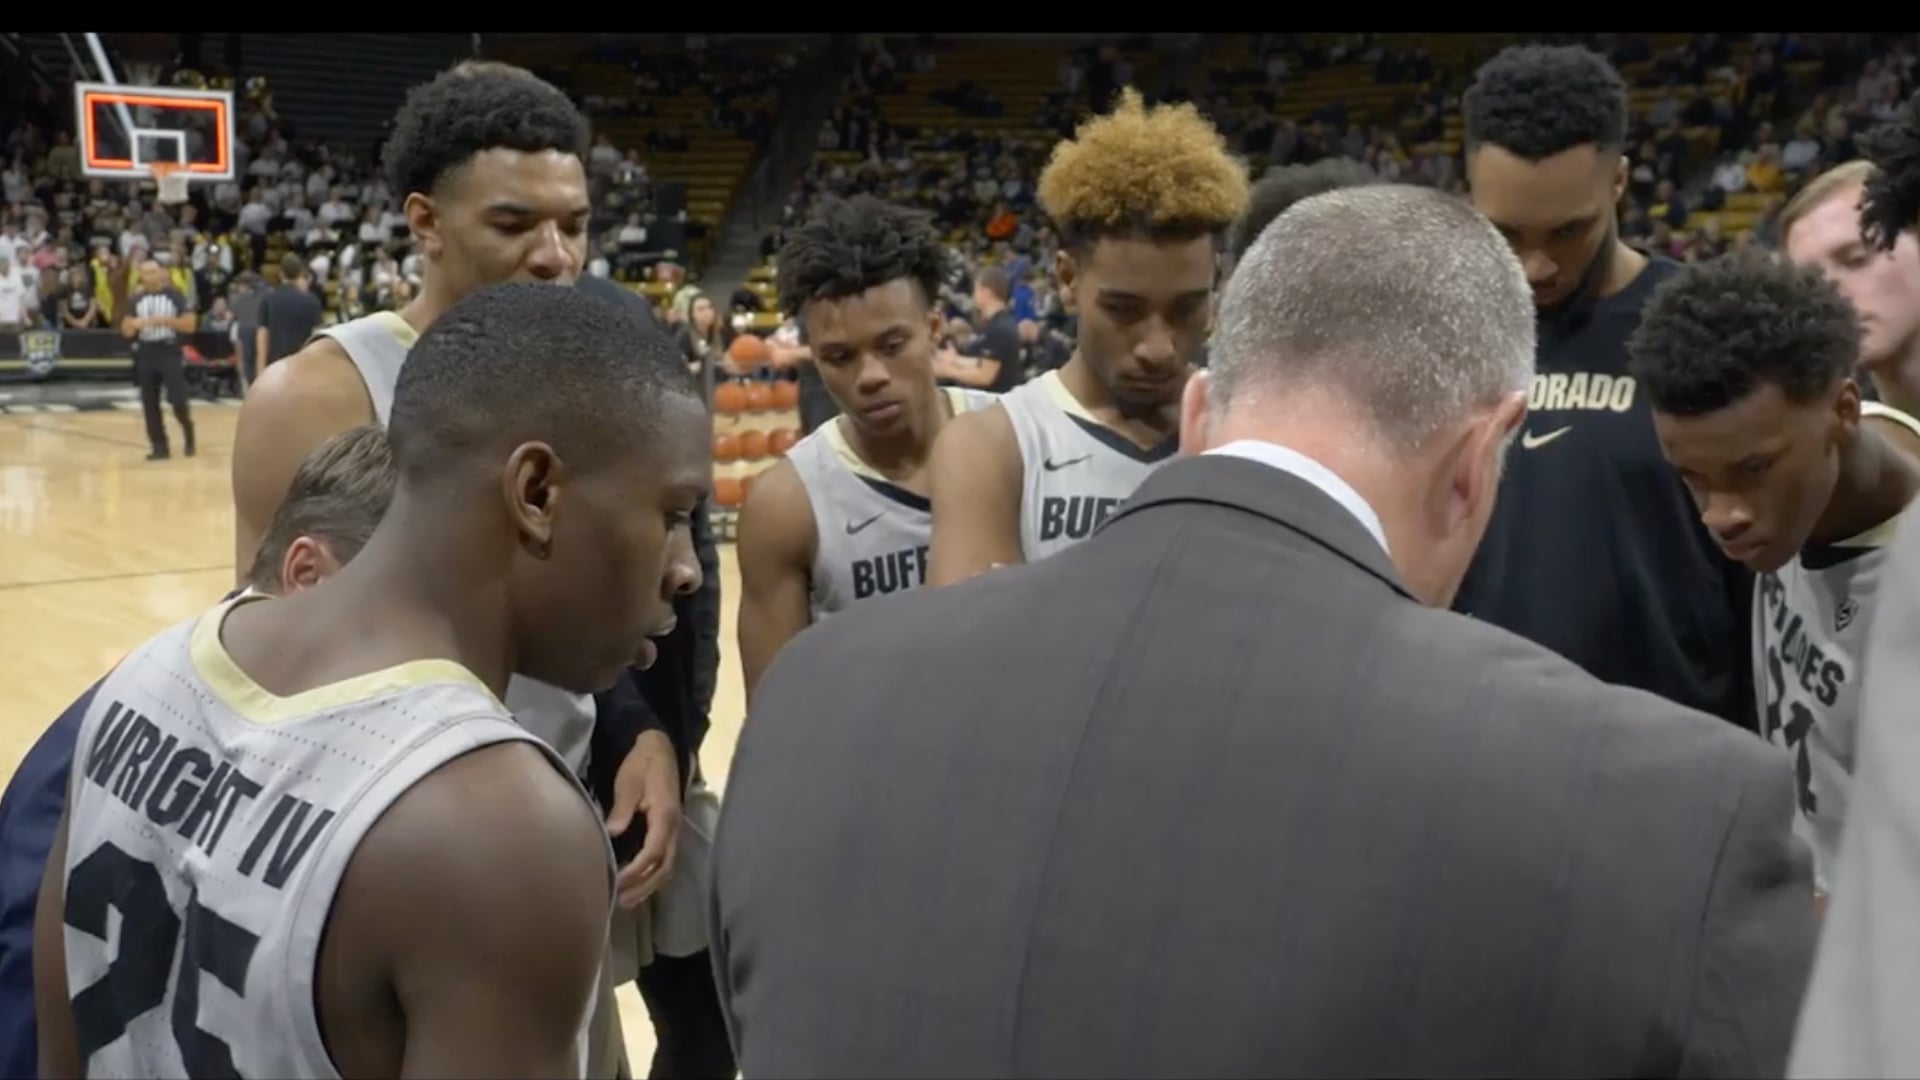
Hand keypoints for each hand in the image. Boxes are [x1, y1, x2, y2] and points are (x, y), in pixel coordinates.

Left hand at [605, 730, 680, 908]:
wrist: (658, 749)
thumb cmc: (641, 764)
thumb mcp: (628, 782)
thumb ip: (622, 808)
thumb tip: (612, 833)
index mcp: (664, 816)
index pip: (653, 852)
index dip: (636, 871)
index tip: (616, 882)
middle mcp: (673, 828)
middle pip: (664, 867)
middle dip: (643, 886)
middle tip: (621, 901)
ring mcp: (673, 830)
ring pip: (666, 867)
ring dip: (648, 886)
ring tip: (626, 900)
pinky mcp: (668, 831)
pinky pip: (663, 860)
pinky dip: (650, 876)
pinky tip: (635, 884)